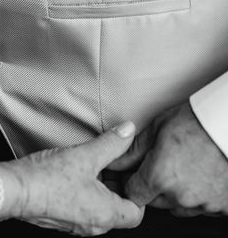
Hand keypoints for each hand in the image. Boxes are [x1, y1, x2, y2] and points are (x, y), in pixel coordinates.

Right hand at [1, 123, 143, 235]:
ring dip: (98, 188)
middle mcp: (94, 225)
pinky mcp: (61, 219)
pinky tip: (71, 174)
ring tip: (89, 165)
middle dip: (116, 185)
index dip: (136, 191)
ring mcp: (76, 225)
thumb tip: (128, 131)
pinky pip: (80, 207)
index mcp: (107, 214)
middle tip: (111, 163)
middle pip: (117, 208)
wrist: (14, 190)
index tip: (130, 172)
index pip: (137, 212)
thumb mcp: (85, 155)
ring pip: (98, 207)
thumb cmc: (47, 179)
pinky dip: (82, 192)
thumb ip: (111, 143)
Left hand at [108, 102, 227, 216]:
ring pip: (179, 207)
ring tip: (184, 168)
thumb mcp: (158, 128)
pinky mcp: (223, 207)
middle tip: (162, 164)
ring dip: (176, 194)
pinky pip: (203, 208)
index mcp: (159, 177)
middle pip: (154, 202)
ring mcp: (204, 204)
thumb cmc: (199, 122)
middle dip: (152, 187)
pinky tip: (201, 176)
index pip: (133, 194)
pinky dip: (200, 197)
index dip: (132, 182)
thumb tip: (114, 161)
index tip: (136, 172)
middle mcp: (181, 196)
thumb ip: (133, 150)